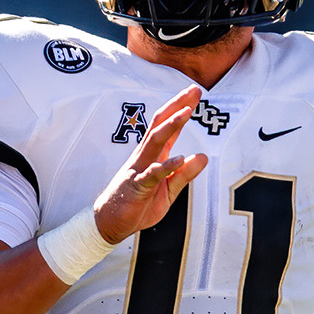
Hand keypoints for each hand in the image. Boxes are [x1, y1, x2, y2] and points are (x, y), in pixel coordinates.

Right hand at [91, 85, 208, 242]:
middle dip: (177, 107)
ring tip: (186, 113)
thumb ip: (185, 174)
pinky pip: (151, 174)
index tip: (195, 92)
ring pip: (155, 142)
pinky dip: (165, 166)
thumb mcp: (168, 190)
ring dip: (171, 127)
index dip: (181, 108)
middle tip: (194, 90)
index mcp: (153, 156)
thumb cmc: (138, 204)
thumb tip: (203, 157)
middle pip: (160, 125)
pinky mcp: (137, 186)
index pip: (168, 127)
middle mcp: (145, 157)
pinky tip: (179, 158)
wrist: (110, 223)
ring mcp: (139, 169)